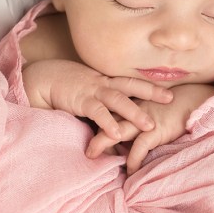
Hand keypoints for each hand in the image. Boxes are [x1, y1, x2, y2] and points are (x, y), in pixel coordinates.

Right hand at [22, 59, 172, 138]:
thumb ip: (102, 105)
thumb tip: (116, 123)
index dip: (149, 84)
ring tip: (149, 125)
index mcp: (105, 80)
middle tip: (171, 99)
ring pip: (117, 99)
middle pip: (131, 85)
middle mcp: (102, 83)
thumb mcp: (88, 92)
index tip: (168, 88)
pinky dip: (107, 122)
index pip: (131, 81)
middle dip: (151, 91)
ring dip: (134, 112)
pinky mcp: (80, 101)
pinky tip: (116, 134)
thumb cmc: (66, 86)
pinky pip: (96, 112)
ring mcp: (92, 91)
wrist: (42, 78)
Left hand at [86, 83, 213, 173]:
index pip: (110, 112)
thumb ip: (143, 116)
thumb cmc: (179, 105)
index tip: (88, 132)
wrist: (198, 100)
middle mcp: (135, 111)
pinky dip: (133, 160)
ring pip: (117, 131)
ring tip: (92, 156)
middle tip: (83, 146)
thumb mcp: (155, 108)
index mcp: (134, 105)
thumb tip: (133, 130)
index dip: (99, 122)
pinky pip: (140, 147)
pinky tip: (129, 171)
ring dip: (103, 143)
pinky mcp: (156, 130)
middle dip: (93, 133)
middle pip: (107, 120)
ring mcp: (144, 120)